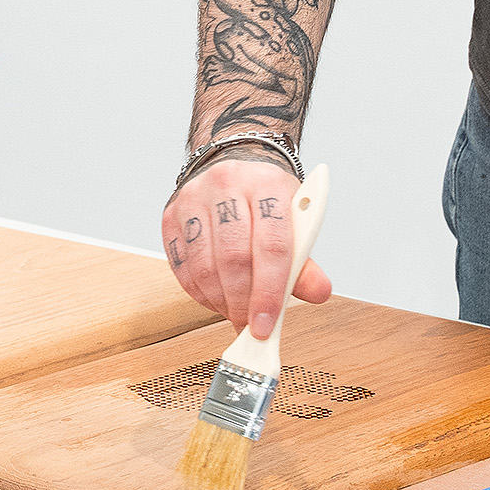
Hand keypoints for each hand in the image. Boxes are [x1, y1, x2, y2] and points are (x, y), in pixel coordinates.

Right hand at [161, 151, 333, 338]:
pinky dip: (199, 293)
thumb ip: (305, 263)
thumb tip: (317, 292)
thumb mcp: (295, 223)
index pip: (271, 247)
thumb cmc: (267, 200)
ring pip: (204, 266)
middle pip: (234, 259)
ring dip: (220, 301)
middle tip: (249, 326)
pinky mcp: (171, 214)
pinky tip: (215, 297)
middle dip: (242, 303)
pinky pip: (182, 267)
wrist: (235, 163)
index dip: (269, 293)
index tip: (266, 325)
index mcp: (268, 184)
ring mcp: (194, 197)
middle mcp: (228, 184)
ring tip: (234, 310)